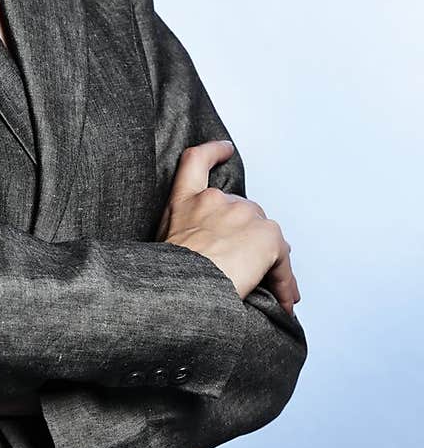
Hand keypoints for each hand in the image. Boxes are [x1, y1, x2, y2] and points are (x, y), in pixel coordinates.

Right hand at [155, 140, 300, 314]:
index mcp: (184, 201)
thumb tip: (207, 250)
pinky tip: (285, 298)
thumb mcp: (162, 242)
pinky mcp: (266, 235)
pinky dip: (285, 280)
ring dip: (269, 261)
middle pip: (244, 212)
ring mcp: (242, 214)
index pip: (196, 161)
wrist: (180, 291)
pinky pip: (283, 258)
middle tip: (251, 269)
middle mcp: (214, 200)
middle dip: (250, 239)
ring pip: (266, 235)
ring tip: (269, 291)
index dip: (213, 152)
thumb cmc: (168, 276)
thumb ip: (185, 231)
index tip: (225, 149)